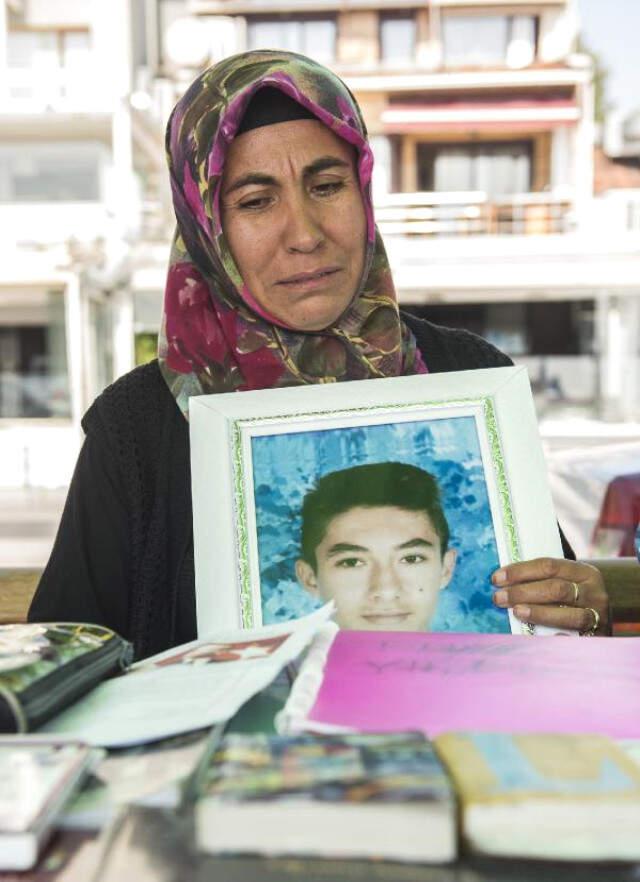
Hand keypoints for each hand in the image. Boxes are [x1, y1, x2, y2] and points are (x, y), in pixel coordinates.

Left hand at [492, 558, 609, 634]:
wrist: (602, 624)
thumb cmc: (573, 600)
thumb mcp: (566, 582)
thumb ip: (541, 578)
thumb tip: (502, 578)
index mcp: (584, 572)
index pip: (549, 566)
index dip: (520, 571)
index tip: (496, 579)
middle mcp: (595, 593)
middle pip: (556, 589)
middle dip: (523, 592)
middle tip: (498, 598)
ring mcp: (598, 617)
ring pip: (568, 615)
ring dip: (538, 613)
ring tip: (515, 612)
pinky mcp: (598, 639)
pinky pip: (577, 641)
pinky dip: (559, 640)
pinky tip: (542, 639)